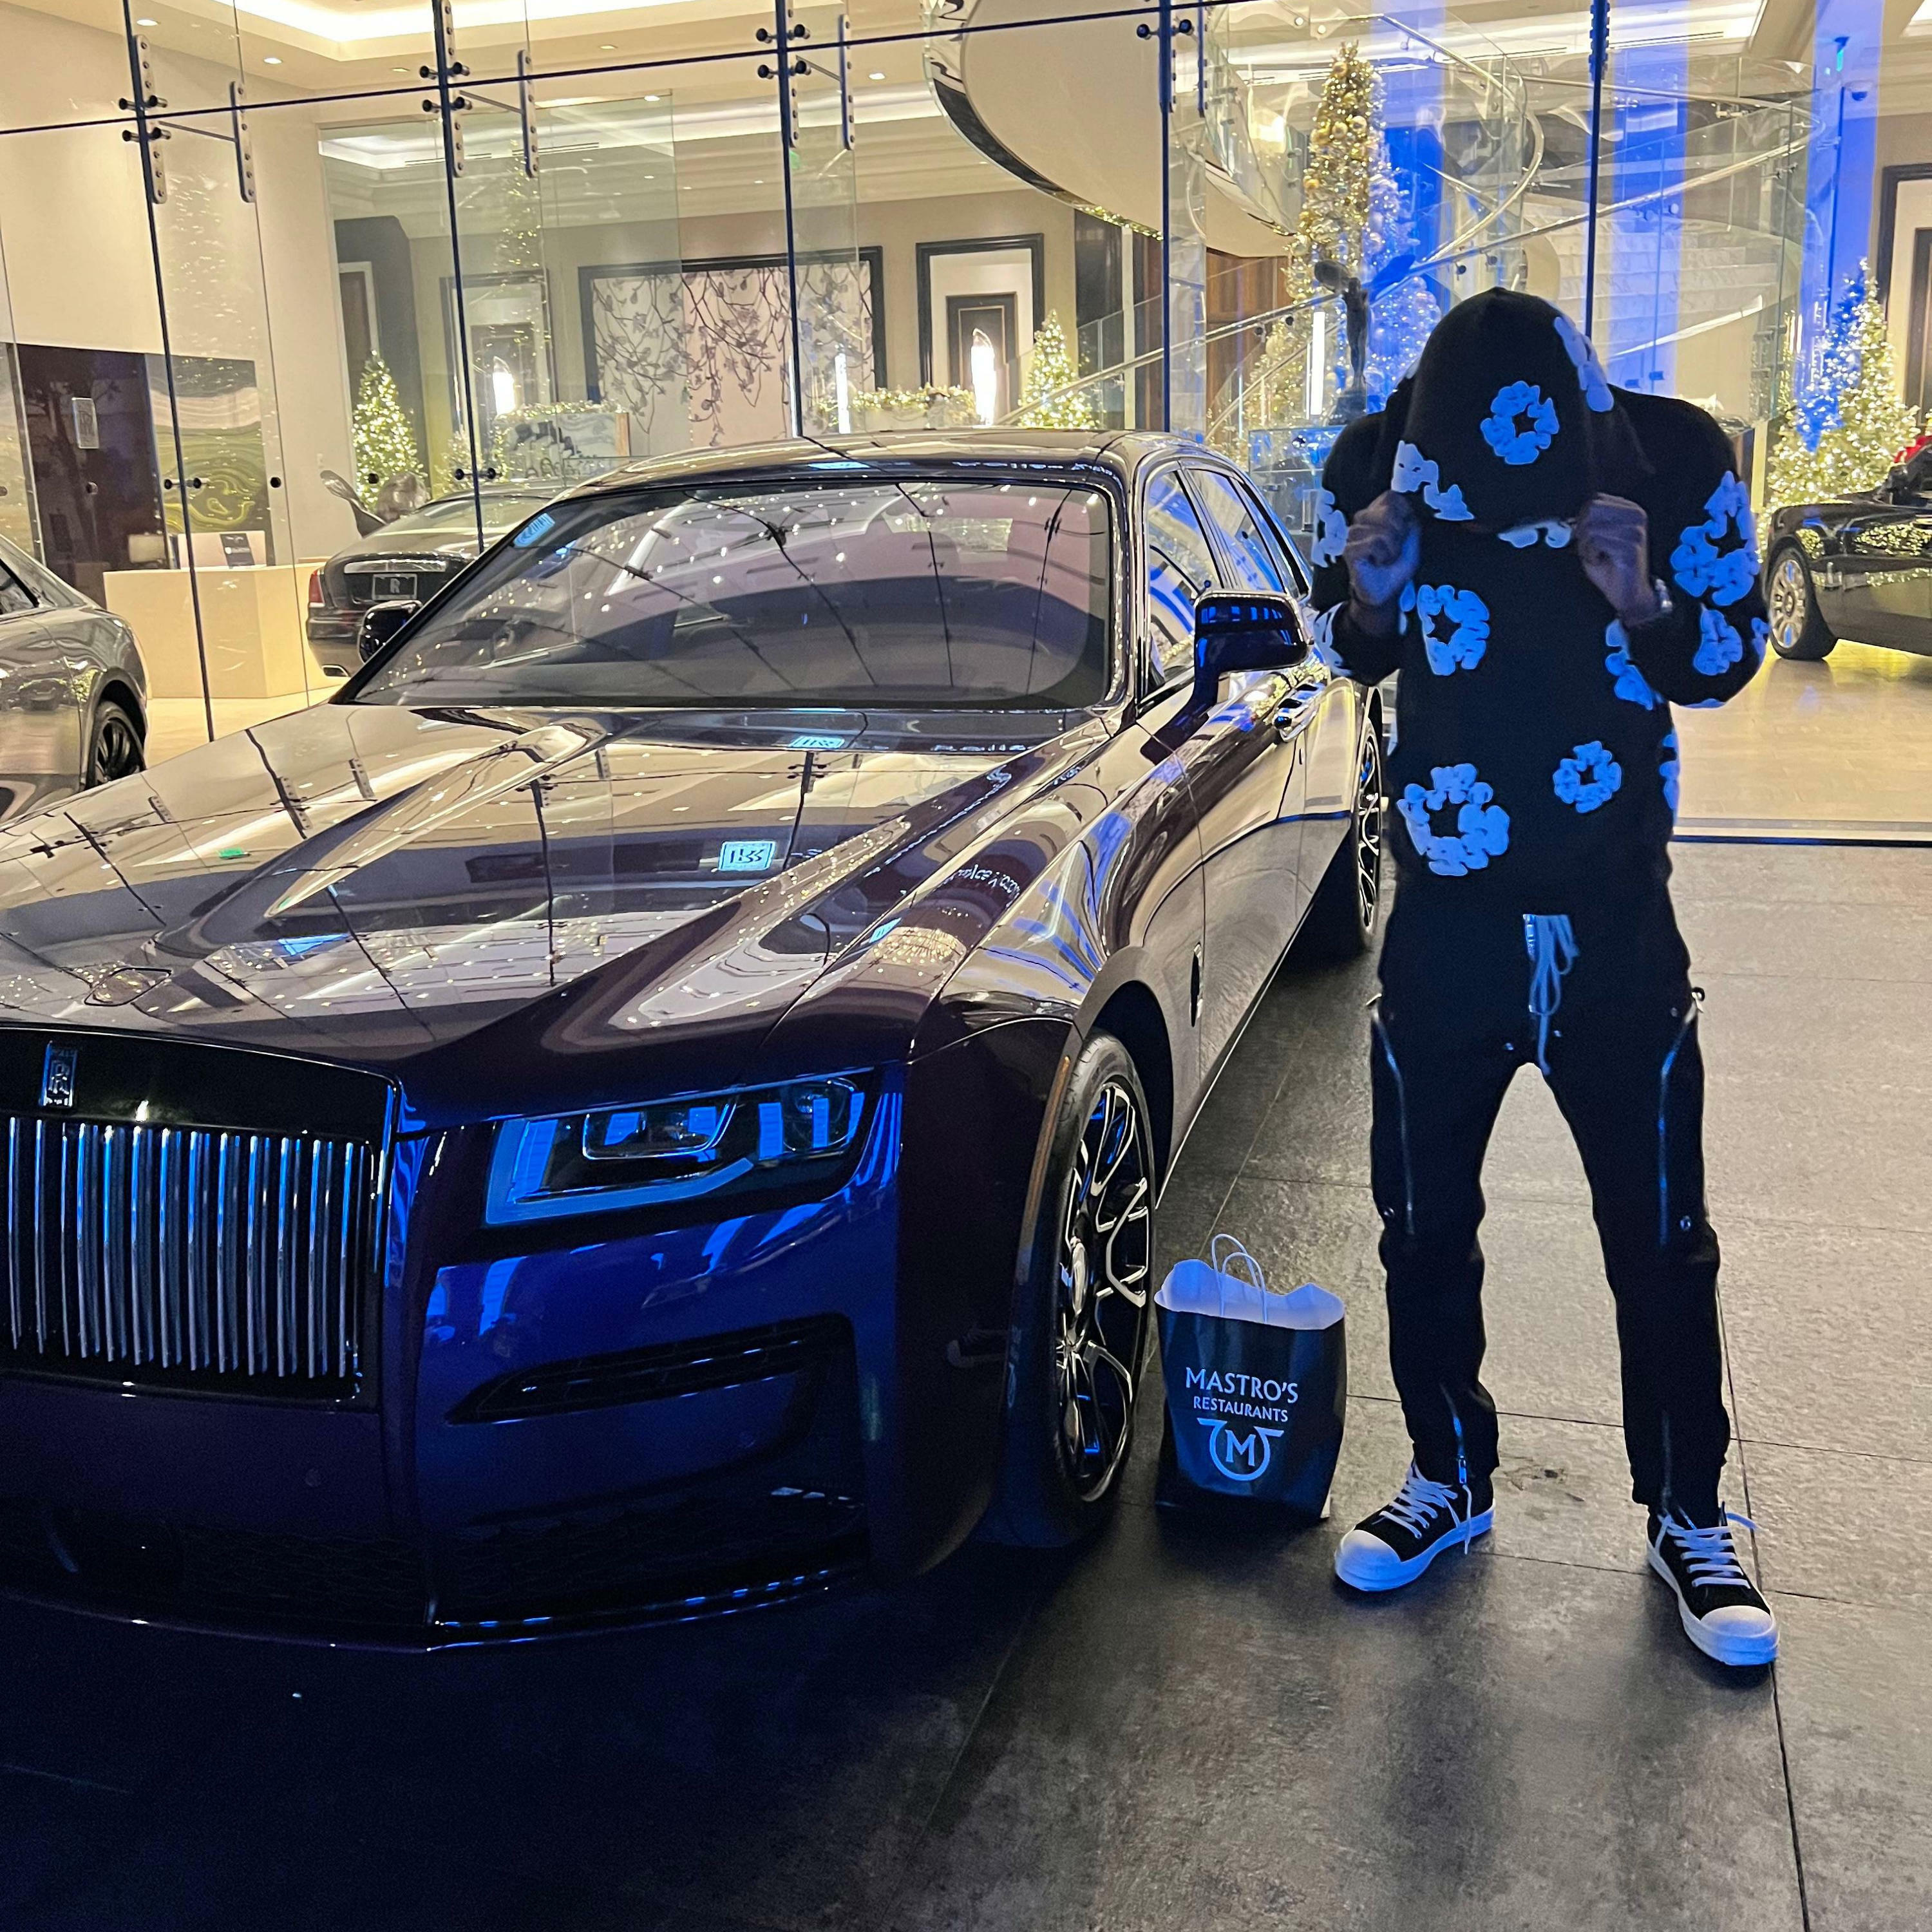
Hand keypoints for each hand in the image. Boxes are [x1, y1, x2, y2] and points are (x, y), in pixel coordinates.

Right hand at [1343, 490, 1419, 625]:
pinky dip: (1381, 555)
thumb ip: (1410, 520)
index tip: (1403, 532)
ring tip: (1386, 557)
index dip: (1403, 513)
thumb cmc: (1397, 565)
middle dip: (1399, 533)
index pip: (1390, 497)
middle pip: (1387, 511)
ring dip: (1391, 548)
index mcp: (1377, 513)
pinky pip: (1372, 544)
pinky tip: (1377, 562)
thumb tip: (1406, 510)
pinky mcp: (1349, 550)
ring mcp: (1353, 534)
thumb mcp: (1412, 539)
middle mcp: (1362, 520)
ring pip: (1380, 531)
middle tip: (1395, 548)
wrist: (1386, 590)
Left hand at [1577, 493, 1660, 624]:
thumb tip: (1573, 518)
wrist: (1628, 592)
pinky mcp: (1631, 547)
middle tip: (1588, 546)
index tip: (1583, 534)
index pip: (1596, 499)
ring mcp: (1636, 531)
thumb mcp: (1597, 539)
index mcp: (1630, 510)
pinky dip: (1590, 554)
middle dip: (1582, 530)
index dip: (1582, 517)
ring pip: (1591, 528)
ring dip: (1585, 546)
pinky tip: (1600, 561)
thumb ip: (1588, 524)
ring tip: (1596, 556)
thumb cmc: (1611, 566)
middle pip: (1592, 510)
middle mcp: (1636, 517)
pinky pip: (1596, 542)